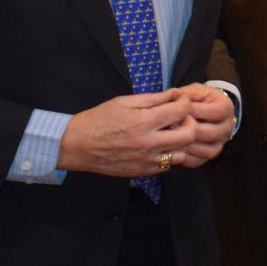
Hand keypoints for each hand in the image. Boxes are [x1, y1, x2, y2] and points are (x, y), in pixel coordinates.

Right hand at [56, 89, 198, 177]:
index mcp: (143, 122)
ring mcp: (146, 160)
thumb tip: (175, 94)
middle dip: (189, 123)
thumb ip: (154, 98)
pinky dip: (169, 155)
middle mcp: (148, 143)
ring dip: (181, 142)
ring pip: (181, 153)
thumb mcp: (125, 101)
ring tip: (170, 133)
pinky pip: (167, 166)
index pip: (180, 111)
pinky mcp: (142, 172)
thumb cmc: (98, 120)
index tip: (180, 100)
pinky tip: (159, 145)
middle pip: (189, 135)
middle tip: (180, 118)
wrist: (77, 145)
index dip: (184, 102)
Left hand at [173, 83, 235, 164]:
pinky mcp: (210, 155)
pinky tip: (172, 148)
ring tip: (169, 138)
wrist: (207, 110)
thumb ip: (185, 95)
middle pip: (206, 133)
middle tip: (167, 126)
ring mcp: (220, 144)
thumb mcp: (194, 91)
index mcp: (226, 108)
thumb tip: (173, 104)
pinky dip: (183, 157)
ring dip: (184, 145)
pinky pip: (197, 161)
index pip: (210, 112)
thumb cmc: (198, 99)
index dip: (189, 111)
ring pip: (203, 150)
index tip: (171, 110)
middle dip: (185, 129)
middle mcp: (227, 128)